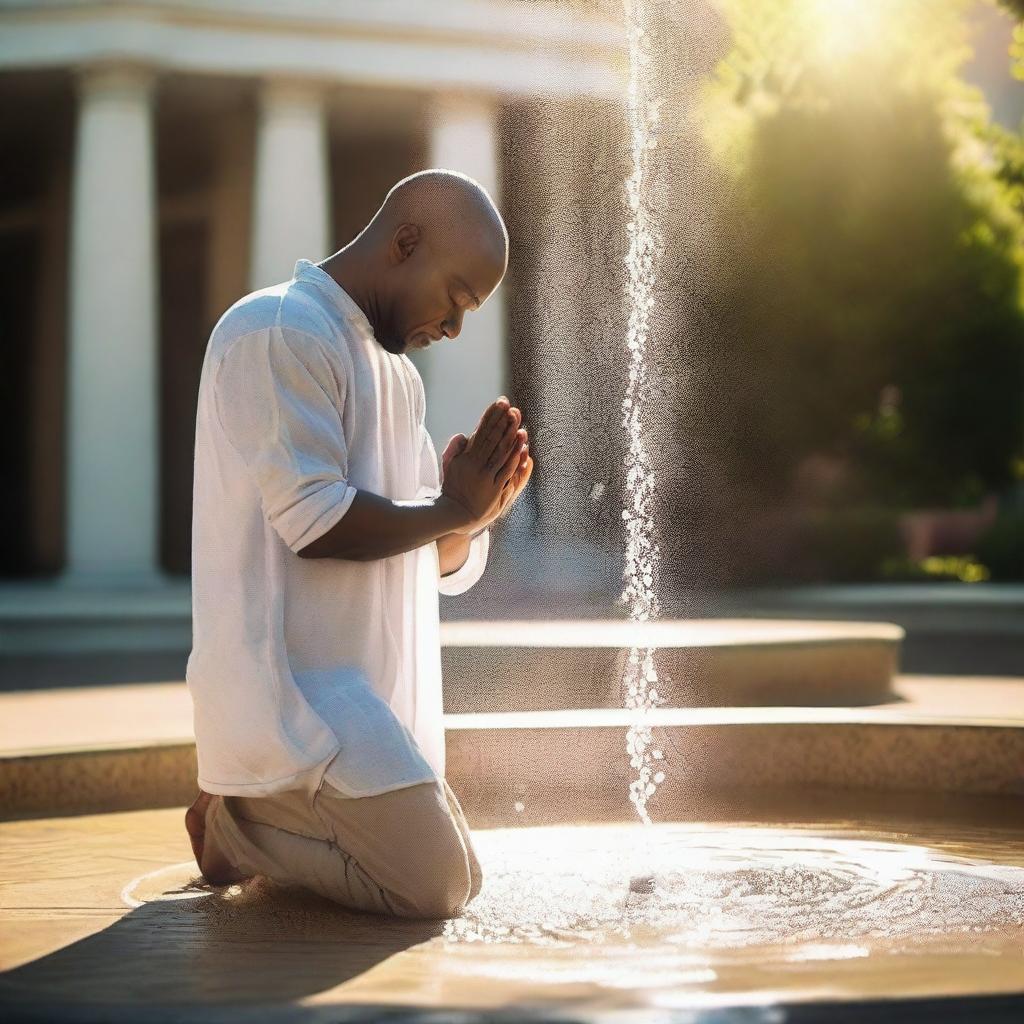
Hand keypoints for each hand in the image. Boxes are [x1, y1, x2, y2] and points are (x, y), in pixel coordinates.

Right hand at [440, 397, 526, 533]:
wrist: (454, 514)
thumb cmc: (452, 488)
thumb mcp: (448, 466)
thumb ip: (455, 449)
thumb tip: (463, 434)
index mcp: (465, 457)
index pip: (480, 431)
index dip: (491, 416)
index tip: (500, 402)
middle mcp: (475, 464)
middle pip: (492, 438)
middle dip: (502, 420)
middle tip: (511, 406)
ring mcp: (485, 477)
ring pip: (500, 451)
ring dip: (510, 434)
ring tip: (518, 420)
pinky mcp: (494, 489)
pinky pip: (506, 469)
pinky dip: (514, 456)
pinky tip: (522, 444)